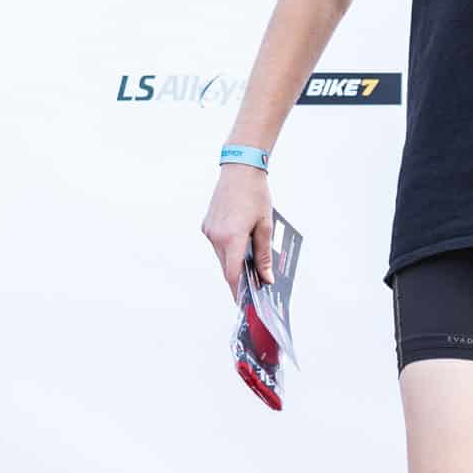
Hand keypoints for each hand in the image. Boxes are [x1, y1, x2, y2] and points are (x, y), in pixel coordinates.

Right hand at [200, 165, 275, 293]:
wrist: (240, 169)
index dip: (237, 291)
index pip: (232, 274)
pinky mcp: (206, 225)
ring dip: (233, 261)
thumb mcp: (265, 225)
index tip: (243, 303)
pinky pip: (217, 244)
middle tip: (253, 285)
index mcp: (232, 237)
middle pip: (226, 267)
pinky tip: (240, 244)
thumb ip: (264, 254)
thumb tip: (266, 278)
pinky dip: (228, 248)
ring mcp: (209, 231)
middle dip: (238, 277)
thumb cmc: (256, 195)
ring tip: (250, 263)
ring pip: (221, 256)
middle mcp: (216, 236)